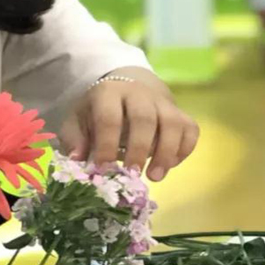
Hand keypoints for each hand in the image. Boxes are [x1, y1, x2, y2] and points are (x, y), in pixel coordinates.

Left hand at [59, 73, 199, 180]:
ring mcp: (163, 102)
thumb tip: (77, 160)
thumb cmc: (99, 110)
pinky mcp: (181, 113)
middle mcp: (139, 94)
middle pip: (144, 118)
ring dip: (166, 152)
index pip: (109, 117)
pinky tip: (170, 165)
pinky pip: (190, 129)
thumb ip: (74, 138)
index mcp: (109, 93)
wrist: (129, 87)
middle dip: (139, 149)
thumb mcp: (78, 119)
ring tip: (155, 177)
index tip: (103, 169)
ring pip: (172, 123)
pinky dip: (184, 149)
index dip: (106, 144)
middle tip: (132, 174)